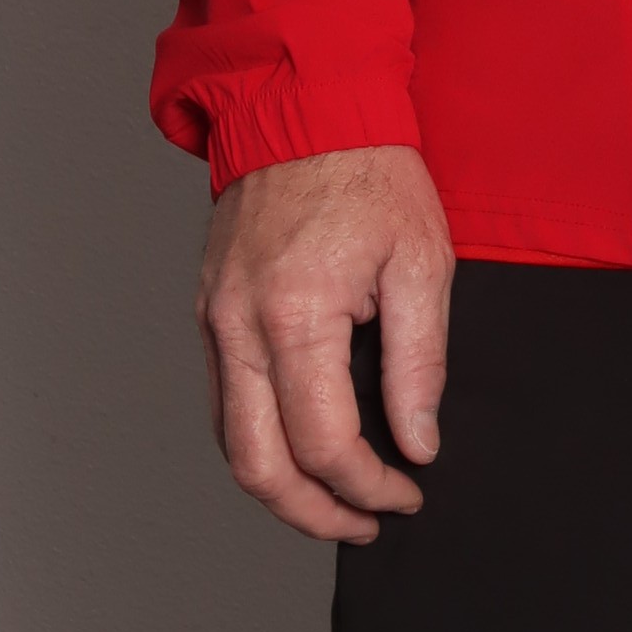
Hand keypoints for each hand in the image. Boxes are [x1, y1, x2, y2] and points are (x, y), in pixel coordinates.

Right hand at [198, 145, 453, 544]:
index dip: (370, 484)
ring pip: (230, 442)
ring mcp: (213, 320)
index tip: (409, 492)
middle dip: (313, 513)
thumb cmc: (372, 174)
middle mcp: (237, 327)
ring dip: (281, 487)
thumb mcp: (423, 263)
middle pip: (258, 466)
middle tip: (366, 525)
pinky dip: (260, 441)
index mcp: (294, 315)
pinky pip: (225, 401)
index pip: (324, 442)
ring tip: (338, 503)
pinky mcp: (208, 312)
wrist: (306, 106)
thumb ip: (419, 363)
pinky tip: (303, 449)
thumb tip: (417, 442)